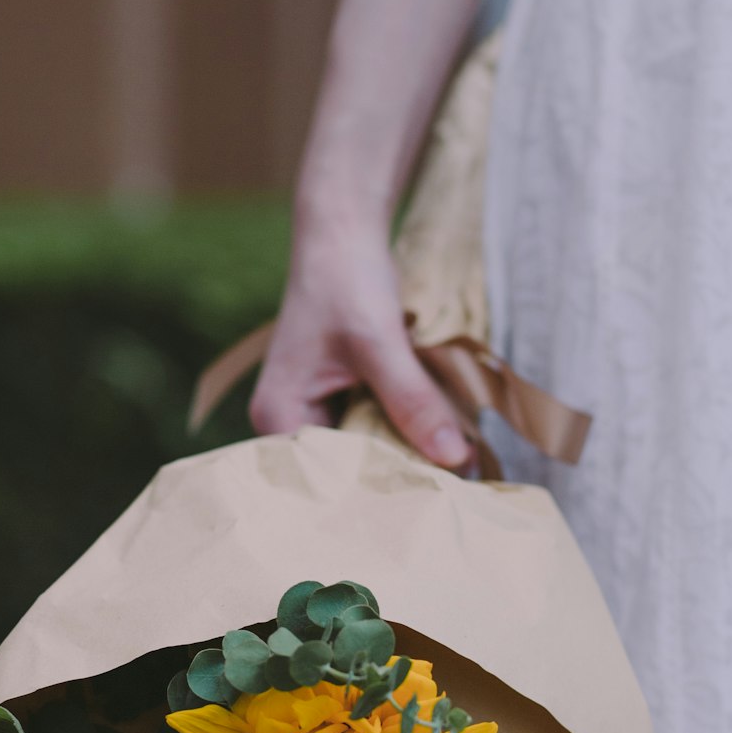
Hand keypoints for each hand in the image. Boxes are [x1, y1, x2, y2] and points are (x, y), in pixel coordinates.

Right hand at [250, 219, 471, 469]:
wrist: (345, 229)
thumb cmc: (345, 278)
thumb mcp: (380, 343)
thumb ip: (412, 401)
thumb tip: (454, 459)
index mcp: (277, 417)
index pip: (325, 479)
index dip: (375, 491)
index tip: (427, 503)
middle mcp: (290, 422)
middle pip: (347, 471)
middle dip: (396, 476)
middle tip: (452, 494)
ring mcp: (318, 410)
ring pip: (368, 449)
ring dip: (407, 453)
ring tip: (455, 475)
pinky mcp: (344, 397)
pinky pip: (378, 427)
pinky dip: (407, 430)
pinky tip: (443, 442)